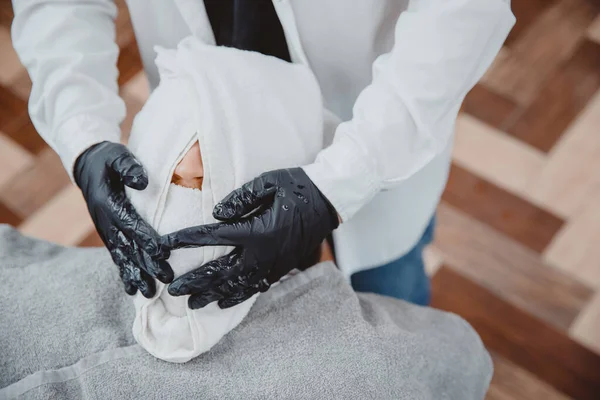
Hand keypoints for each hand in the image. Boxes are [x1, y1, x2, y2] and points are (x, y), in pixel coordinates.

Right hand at [74, 141, 173, 296]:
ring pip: (122, 257)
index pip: (130, 223)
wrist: (88, 165)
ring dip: (136, 275)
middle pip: (128, 246)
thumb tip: (143, 182)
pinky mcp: (108, 235)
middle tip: (165, 279)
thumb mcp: (117, 155)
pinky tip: (134, 290)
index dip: (145, 237)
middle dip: (147, 264)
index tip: (162, 252)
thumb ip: (129, 167)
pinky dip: (125, 273)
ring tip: (149, 294)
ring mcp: (106, 230)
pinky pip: (117, 257)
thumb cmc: (108, 159)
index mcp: (108, 202)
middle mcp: (105, 221)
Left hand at [163, 168, 338, 308]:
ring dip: (212, 295)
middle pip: (221, 272)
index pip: (213, 238)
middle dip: (195, 281)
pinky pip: (255, 288)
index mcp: (257, 231)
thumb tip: (216, 214)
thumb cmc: (296, 186)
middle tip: (172, 290)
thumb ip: (239, 198)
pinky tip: (223, 301)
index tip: (164, 244)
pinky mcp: (281, 269)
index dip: (186, 240)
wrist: (329, 201)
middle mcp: (263, 254)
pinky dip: (237, 297)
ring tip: (192, 304)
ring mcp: (273, 265)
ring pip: (236, 286)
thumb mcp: (267, 183)